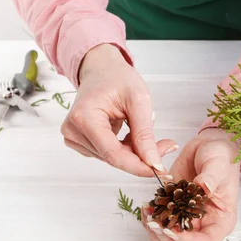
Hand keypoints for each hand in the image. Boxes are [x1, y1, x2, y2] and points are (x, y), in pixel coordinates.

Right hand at [61, 43, 175, 176]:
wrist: (102, 70)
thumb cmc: (119, 79)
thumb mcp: (139, 101)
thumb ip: (145, 133)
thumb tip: (153, 163)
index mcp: (84, 117)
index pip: (113, 154)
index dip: (139, 166)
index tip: (161, 170)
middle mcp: (73, 130)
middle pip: (113, 158)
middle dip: (142, 157)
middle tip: (167, 146)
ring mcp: (73, 137)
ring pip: (112, 158)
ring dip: (134, 152)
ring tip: (144, 131)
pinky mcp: (78, 141)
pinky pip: (107, 154)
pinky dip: (124, 149)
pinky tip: (129, 134)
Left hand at [141, 128, 240, 240]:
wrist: (208, 146)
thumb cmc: (220, 156)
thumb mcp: (219, 164)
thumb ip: (211, 177)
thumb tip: (204, 187)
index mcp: (221, 220)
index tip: (171, 229)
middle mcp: (204, 224)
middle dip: (166, 239)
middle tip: (154, 221)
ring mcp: (188, 220)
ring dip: (155, 234)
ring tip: (148, 214)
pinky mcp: (174, 211)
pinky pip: (160, 227)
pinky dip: (150, 221)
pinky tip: (146, 206)